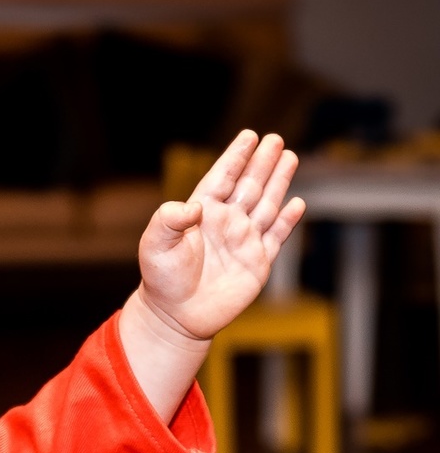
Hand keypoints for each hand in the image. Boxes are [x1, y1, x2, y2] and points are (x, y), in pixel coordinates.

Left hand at [119, 130, 305, 421]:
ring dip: (278, 182)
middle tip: (275, 139)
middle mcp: (226, 222)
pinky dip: (287, 221)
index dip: (236, 157)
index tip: (249, 136)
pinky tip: (297, 203)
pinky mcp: (257, 264)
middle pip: (249, 185)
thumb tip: (194, 206)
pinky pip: (276, 237)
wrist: (175, 317)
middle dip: (262, 162)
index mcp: (202, 213)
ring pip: (266, 205)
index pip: (222, 177)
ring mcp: (243, 241)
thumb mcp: (155, 244)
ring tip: (289, 157)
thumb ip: (168, 219)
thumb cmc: (162, 279)